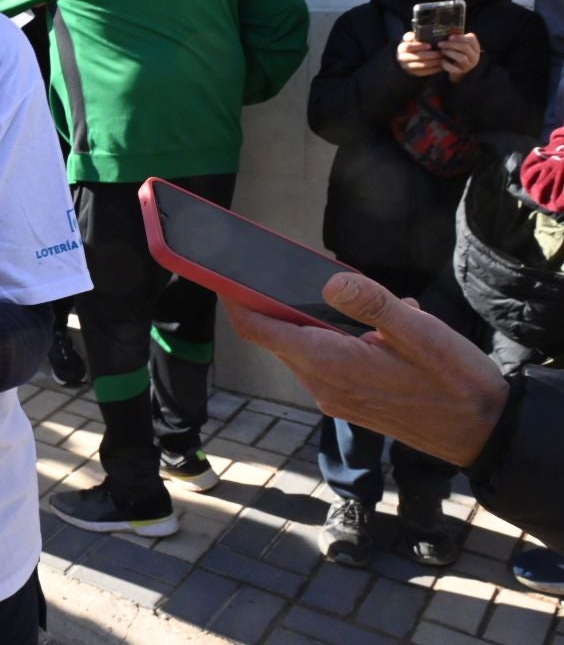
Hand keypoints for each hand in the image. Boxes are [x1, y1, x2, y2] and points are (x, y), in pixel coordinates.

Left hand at [223, 272, 507, 465]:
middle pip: (274, 336)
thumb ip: (372, 304)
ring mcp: (332, 396)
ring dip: (308, 320)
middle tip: (273, 267)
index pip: (259, 328)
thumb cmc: (455, 382)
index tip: (217, 271)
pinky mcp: (346, 402)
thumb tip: (329, 282)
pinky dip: (329, 339)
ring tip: (342, 295)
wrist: (482, 433)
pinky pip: (321, 362)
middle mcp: (321, 383)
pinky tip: (369, 328)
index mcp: (330, 362)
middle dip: (268, 302)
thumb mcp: (421, 332)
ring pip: (299, 348)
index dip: (234, 298)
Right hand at [396, 32, 442, 76]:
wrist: (407, 56)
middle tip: (440, 53)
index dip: (419, 46)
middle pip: (417, 57)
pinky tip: (441, 66)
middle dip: (430, 55)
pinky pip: (424, 72)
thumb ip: (414, 35)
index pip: (409, 47)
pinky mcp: (413, 73)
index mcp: (402, 48)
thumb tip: (420, 33)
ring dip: (434, 63)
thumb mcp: (411, 38)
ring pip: (422, 65)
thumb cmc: (413, 45)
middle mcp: (402, 58)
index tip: (429, 46)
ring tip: (442, 59)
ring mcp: (408, 67)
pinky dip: (433, 69)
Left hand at [436, 30, 480, 83]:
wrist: (458, 70)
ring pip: (461, 57)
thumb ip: (457, 39)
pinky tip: (442, 61)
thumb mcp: (460, 46)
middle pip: (465, 48)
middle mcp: (474, 56)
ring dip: (449, 53)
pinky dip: (447, 64)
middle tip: (440, 44)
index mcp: (475, 47)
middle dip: (451, 45)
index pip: (471, 40)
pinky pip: (454, 69)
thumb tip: (446, 31)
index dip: (460, 37)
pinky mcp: (461, 72)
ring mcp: (469, 65)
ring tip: (442, 51)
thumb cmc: (457, 54)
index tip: (449, 37)